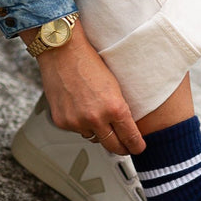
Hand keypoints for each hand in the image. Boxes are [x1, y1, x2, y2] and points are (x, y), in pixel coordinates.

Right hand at [22, 24, 145, 155]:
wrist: (62, 51)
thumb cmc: (89, 62)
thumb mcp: (115, 85)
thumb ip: (119, 109)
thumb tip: (122, 128)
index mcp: (114, 108)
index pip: (130, 138)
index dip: (136, 146)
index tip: (138, 148)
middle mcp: (95, 118)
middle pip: (112, 146)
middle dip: (121, 148)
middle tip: (124, 147)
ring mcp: (77, 122)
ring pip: (92, 137)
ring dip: (96, 131)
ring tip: (93, 111)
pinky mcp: (62, 122)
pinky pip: (76, 130)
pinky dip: (79, 123)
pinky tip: (78, 106)